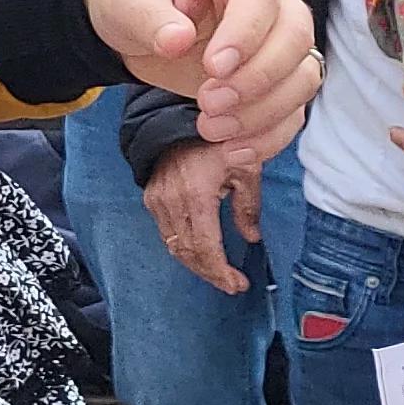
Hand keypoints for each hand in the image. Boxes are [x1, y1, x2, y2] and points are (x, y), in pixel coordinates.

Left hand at [83, 0, 318, 165]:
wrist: (134, 21)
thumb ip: (149, 17)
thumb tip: (177, 40)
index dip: (245, 34)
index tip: (213, 68)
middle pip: (296, 37)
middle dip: (257, 79)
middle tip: (207, 103)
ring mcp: (280, 38)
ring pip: (302, 77)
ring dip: (263, 112)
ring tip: (210, 128)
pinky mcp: (274, 78)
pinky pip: (291, 109)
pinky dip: (268, 135)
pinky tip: (231, 150)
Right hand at [142, 144, 267, 293]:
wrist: (179, 121)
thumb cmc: (217, 141)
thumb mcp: (245, 168)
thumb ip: (248, 206)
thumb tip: (252, 237)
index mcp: (196, 195)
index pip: (205, 247)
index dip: (221, 271)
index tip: (238, 284)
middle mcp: (171, 202)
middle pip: (189, 253)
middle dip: (212, 273)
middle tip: (232, 284)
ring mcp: (157, 201)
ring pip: (175, 247)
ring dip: (198, 264)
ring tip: (219, 273)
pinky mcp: (151, 199)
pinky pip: (167, 234)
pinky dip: (184, 248)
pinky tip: (201, 253)